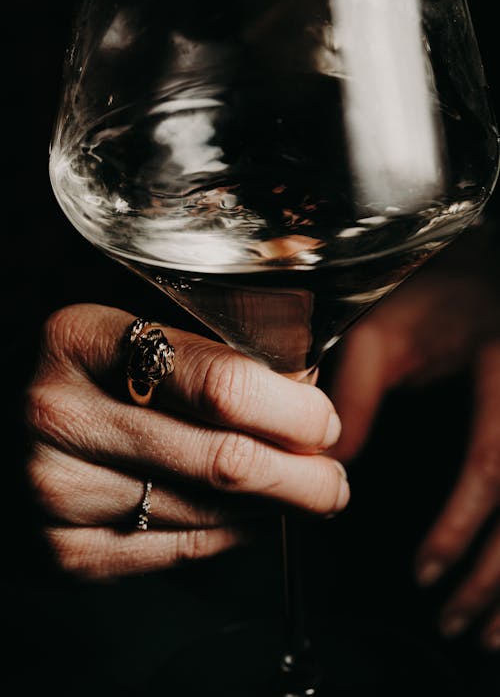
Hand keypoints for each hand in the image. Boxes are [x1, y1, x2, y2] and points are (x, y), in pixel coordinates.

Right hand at [24, 303, 347, 579]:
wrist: (1, 422)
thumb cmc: (83, 370)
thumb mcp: (131, 325)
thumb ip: (210, 340)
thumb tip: (304, 383)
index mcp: (83, 338)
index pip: (221, 385)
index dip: (293, 410)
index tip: (323, 420)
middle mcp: (61, 415)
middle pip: (224, 462)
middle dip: (303, 477)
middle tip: (332, 477)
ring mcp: (57, 489)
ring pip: (210, 515)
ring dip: (271, 507)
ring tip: (295, 491)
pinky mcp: (64, 550)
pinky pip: (181, 552)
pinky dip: (230, 536)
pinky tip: (245, 516)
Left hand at [325, 232, 499, 650]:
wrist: (487, 264)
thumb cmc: (437, 291)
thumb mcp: (386, 331)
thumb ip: (357, 393)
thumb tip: (330, 463)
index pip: (493, 464)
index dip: (461, 527)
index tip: (427, 573)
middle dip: (498, 578)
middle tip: (461, 627)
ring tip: (491, 635)